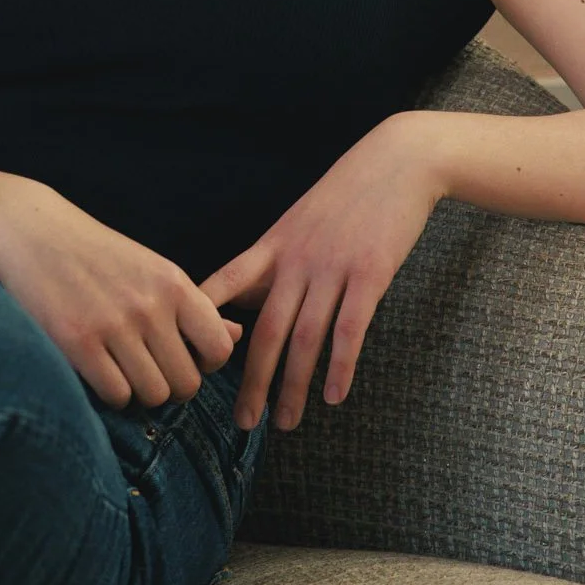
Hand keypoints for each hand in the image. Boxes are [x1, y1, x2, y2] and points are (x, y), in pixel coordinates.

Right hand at [0, 184, 244, 409]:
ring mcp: (114, 324)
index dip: (204, 363)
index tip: (180, 354)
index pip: (219, 350)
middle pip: (187, 384)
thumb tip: (236, 336)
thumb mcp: (153, 270)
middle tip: (147, 366)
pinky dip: (111, 392)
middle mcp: (150, 304)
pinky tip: (99, 369)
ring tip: (121, 366)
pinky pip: (117, 396)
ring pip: (154, 395)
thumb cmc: (98, 254)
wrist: (34, 231)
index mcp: (174, 283)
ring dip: (140, 391)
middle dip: (170, 384)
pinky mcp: (78, 342)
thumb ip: (195, 307)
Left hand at [196, 112, 443, 431]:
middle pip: (265, 329)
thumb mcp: (301, 218)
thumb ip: (277, 257)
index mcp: (274, 243)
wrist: (396, 161)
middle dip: (252, 381)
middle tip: (243, 422)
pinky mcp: (370, 272)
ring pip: (305, 337)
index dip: (204, 321)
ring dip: (294, 385)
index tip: (188, 359)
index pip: (226, 283)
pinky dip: (340, 366)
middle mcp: (296, 258)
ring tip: (286, 421)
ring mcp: (333, 266)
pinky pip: (350, 328)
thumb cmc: (348, 193)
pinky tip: (334, 396)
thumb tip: (251, 298)